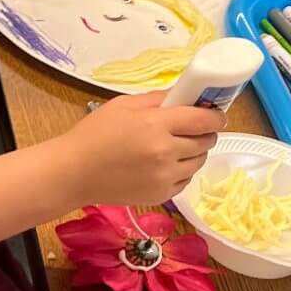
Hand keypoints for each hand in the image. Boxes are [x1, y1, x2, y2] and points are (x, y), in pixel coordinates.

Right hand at [62, 89, 223, 204]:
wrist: (73, 172)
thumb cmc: (95, 134)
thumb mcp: (125, 105)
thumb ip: (159, 99)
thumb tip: (187, 95)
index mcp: (156, 125)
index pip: (203, 120)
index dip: (216, 117)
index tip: (216, 115)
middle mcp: (165, 153)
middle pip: (206, 142)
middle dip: (205, 133)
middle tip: (194, 129)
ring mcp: (164, 177)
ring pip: (199, 162)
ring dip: (195, 152)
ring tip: (178, 146)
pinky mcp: (161, 195)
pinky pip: (186, 180)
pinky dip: (182, 171)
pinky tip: (165, 164)